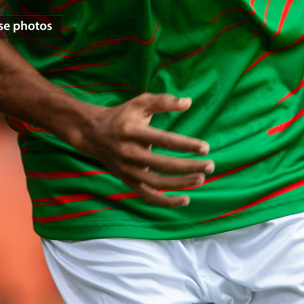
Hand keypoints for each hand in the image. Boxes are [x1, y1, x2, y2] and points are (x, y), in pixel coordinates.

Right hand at [73, 93, 213, 207]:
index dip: (185, 145)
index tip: (205, 148)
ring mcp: (127, 170)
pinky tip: (185, 199)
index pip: (164, 140)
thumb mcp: (139, 103)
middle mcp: (128, 152)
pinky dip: (165, 202)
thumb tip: (188, 102)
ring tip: (201, 178)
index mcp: (132, 131)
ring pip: (157, 183)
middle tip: (211, 165)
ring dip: (181, 184)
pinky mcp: (127, 181)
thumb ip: (163, 101)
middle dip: (189, 166)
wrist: (92, 133)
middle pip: (164, 164)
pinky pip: (147, 196)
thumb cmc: (122, 115)